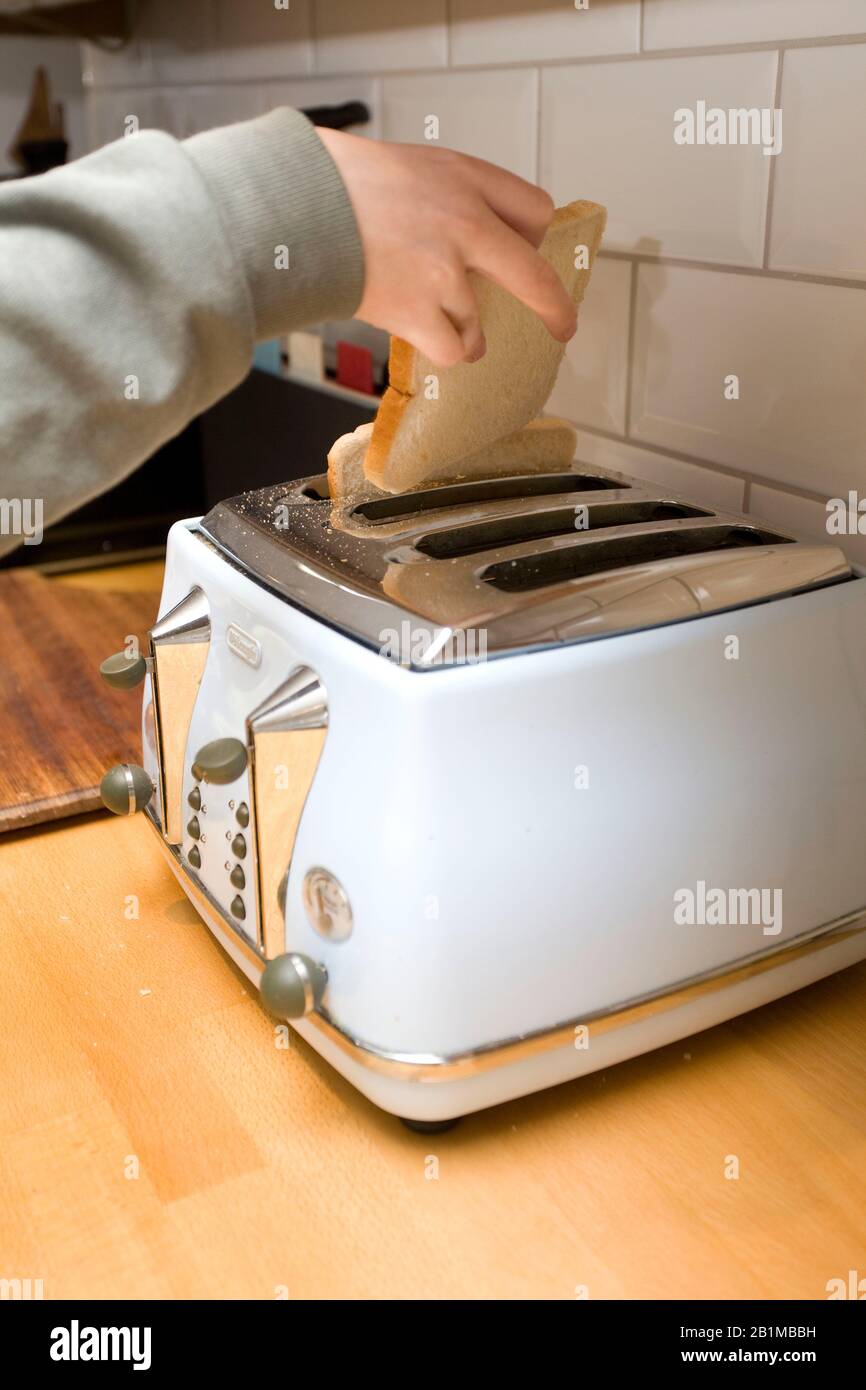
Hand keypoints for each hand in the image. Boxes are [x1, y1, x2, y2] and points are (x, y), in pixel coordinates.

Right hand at [316, 127, 575, 367]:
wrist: (294, 207)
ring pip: (478, 324)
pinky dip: (444, 349)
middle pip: (534, 278)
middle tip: (562, 327)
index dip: (535, 238)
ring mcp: (444, 272)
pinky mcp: (418, 312)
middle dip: (555, 310)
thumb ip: (456, 198)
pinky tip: (427, 337)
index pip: (534, 211)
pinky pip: (453, 348)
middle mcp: (465, 224)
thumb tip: (490, 242)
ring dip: (462, 331)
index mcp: (466, 179)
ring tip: (431, 318)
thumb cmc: (341, 186)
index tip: (532, 254)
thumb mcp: (413, 167)